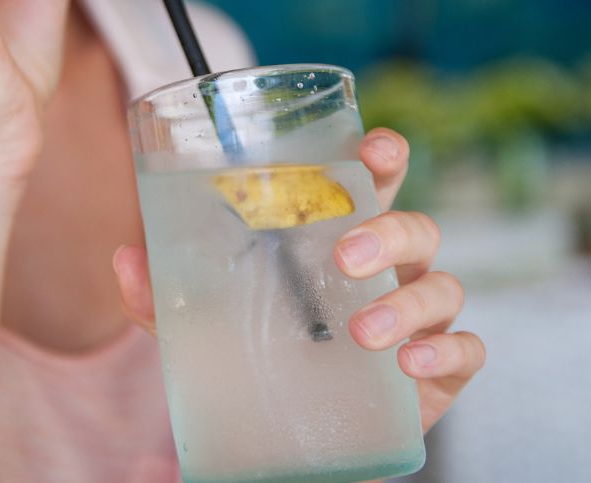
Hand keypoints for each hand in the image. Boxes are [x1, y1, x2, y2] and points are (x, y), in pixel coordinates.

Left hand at [113, 128, 485, 432]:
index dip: (384, 156)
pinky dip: (446, 352)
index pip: (373, 183)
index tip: (374, 149)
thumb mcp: (202, 328)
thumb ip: (163, 295)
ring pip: (442, 286)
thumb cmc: (257, 359)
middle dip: (389, 230)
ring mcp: (418, 319)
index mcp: (340, 240)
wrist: (289, 442)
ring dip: (407, 303)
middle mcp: (388, 271)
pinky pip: (467, 350)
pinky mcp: (439, 371)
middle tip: (345, 256)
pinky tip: (411, 364)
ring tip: (360, 332)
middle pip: (416, 226)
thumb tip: (124, 258)